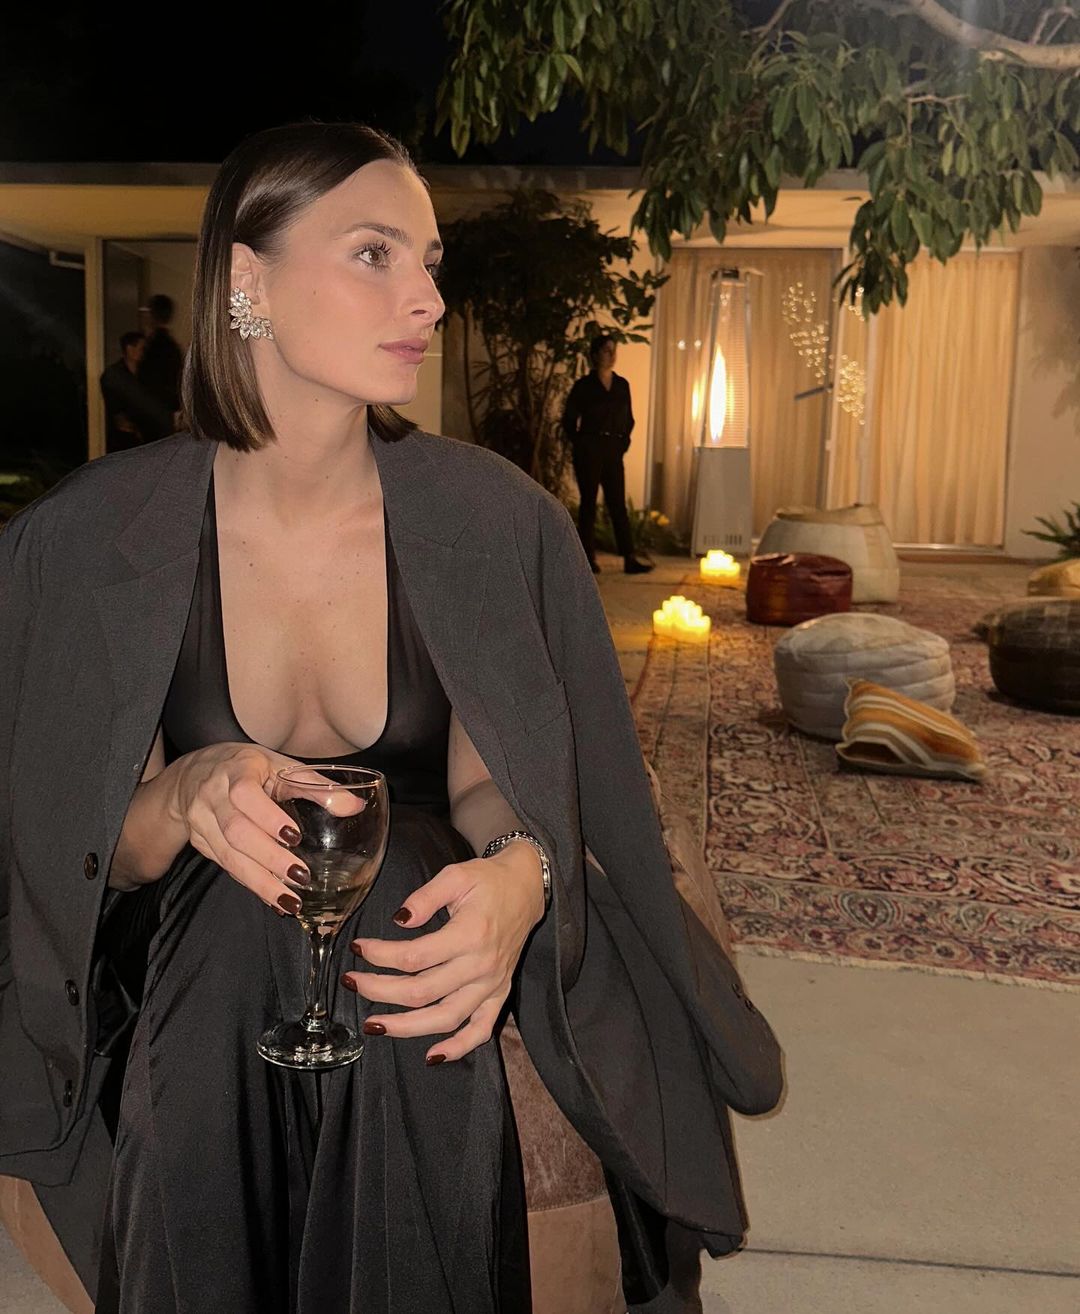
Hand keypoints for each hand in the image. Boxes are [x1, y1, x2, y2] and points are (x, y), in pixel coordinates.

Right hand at [168, 743, 318, 913]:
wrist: (193, 774)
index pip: (245, 794)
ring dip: (259, 882)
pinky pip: (226, 866)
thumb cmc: (247, 767)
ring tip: (289, 901)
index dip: (268, 817)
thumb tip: (355, 806)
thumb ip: (316, 786)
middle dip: (268, 858)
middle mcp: (212, 795)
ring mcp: (201, 821)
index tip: (294, 837)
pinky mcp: (201, 843)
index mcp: (236, 770)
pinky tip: (273, 898)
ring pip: (227, 856)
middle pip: (236, 831)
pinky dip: (251, 884)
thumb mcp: (278, 766)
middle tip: (300, 877)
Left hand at [344, 842, 546, 1063]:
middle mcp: (481, 965)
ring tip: (374, 1025)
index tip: (358, 948)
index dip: (380, 956)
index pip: (414, 957)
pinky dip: (459, 1048)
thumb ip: (425, 897)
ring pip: (446, 1018)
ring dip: (406, 1028)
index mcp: (470, 934)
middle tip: (352, 983)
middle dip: (379, 990)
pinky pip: (481, 1029)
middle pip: (422, 992)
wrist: (526, 888)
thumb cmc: (487, 880)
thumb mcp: (455, 875)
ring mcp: (492, 984)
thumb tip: (398, 919)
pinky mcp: (499, 993)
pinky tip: (432, 1056)